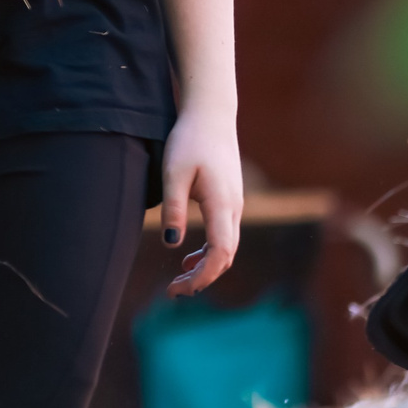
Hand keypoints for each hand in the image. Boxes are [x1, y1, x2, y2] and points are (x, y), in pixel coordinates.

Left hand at [160, 100, 242, 295]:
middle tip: (172, 292)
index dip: (202, 276)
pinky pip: (224, 236)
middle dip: (201, 279)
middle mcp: (234, 209)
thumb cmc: (190, 139)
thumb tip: (172, 244)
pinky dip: (208, 252)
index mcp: (222, 205)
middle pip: (225, 257)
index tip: (178, 288)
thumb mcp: (173, 171)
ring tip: (178, 281)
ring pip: (226, 248)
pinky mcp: (229, 200)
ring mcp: (235, 205)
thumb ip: (174, 207)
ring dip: (205, 267)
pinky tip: (188, 257)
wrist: (211, 114)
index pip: (220, 254)